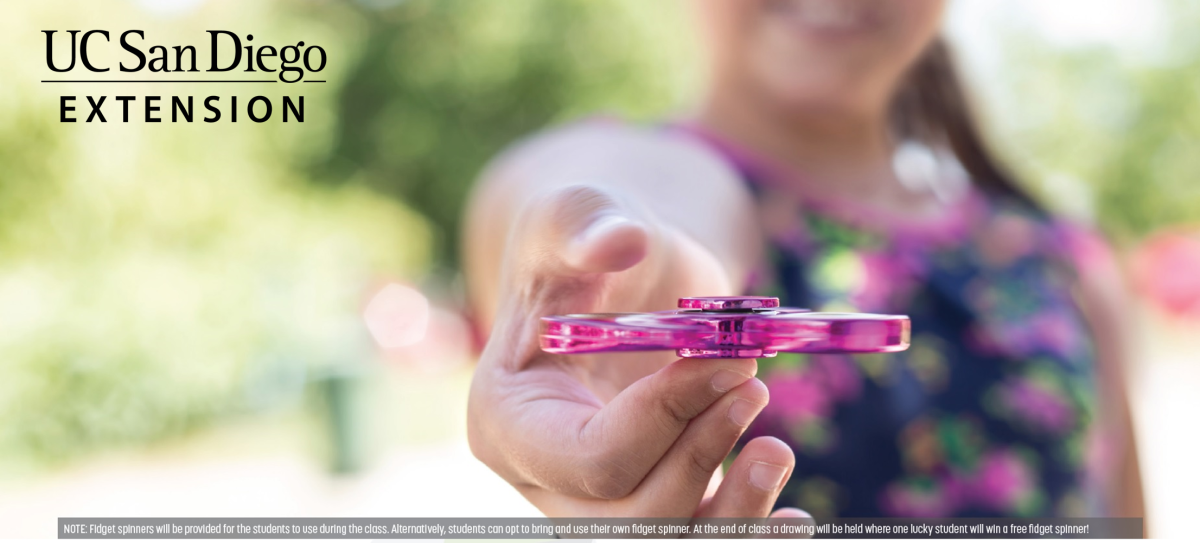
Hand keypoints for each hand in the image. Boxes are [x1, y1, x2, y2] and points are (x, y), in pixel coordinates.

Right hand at [467, 184, 800, 519]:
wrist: (620, 271)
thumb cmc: (588, 239)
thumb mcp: (578, 210)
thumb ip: (588, 222)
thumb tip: (621, 241)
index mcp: (506, 420)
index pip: (592, 459)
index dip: (668, 418)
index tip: (730, 360)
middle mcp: (543, 478)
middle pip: (632, 518)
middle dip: (703, 456)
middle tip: (753, 384)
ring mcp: (593, 502)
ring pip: (666, 541)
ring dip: (734, 512)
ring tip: (776, 450)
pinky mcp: (646, 503)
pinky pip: (694, 539)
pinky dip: (745, 530)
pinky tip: (793, 519)